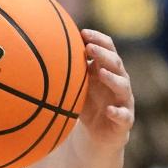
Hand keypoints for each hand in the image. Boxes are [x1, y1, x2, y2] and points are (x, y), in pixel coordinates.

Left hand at [78, 30, 134, 152]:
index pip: (108, 49)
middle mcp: (119, 82)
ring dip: (112, 78)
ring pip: (122, 86)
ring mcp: (123, 100)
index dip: (98, 40)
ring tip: (100, 73)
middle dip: (103, 54)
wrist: (98, 135)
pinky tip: (109, 110)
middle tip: (89, 47)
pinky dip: (117, 112)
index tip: (83, 32)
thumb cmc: (87, 104)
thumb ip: (70, 69)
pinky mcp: (125, 120)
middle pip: (115, 63)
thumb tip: (43, 47)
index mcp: (107, 70)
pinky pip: (124, 115)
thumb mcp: (77, 85)